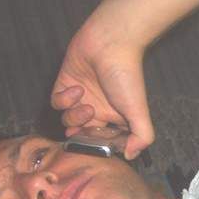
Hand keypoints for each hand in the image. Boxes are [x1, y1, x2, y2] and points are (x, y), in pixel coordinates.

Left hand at [51, 22, 153, 160]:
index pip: (103, 141)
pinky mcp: (65, 85)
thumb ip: (141, 137)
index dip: (98, 146)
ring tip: (86, 105)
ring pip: (68, 121)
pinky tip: (77, 89)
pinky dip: (64, 100)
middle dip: (81, 137)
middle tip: (86, 131)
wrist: (110, 43)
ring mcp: (80, 98)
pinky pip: (56, 103)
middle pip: (82, 134)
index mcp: (114, 118)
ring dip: (74, 117)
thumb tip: (130, 155)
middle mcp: (97, 110)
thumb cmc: (126, 77)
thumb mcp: (138, 111)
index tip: (98, 145)